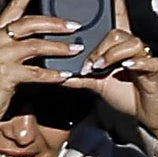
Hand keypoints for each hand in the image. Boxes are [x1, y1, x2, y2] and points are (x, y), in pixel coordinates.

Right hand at [0, 0, 79, 116]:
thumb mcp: (4, 59)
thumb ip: (19, 49)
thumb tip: (43, 45)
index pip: (11, 11)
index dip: (23, 0)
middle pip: (27, 24)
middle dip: (53, 23)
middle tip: (74, 26)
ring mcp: (1, 56)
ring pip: (34, 46)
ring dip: (59, 48)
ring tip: (77, 49)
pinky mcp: (6, 74)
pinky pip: (35, 73)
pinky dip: (53, 75)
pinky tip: (66, 76)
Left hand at [61, 0, 157, 151]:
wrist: (146, 115)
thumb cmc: (128, 97)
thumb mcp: (99, 86)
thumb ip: (83, 79)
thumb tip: (63, 77)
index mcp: (119, 50)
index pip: (118, 23)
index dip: (117, 8)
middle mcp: (133, 50)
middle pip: (118, 33)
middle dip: (101, 47)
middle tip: (93, 64)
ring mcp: (145, 59)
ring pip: (132, 44)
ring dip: (113, 55)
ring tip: (104, 68)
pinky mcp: (155, 71)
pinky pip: (148, 60)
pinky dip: (136, 62)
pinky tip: (127, 67)